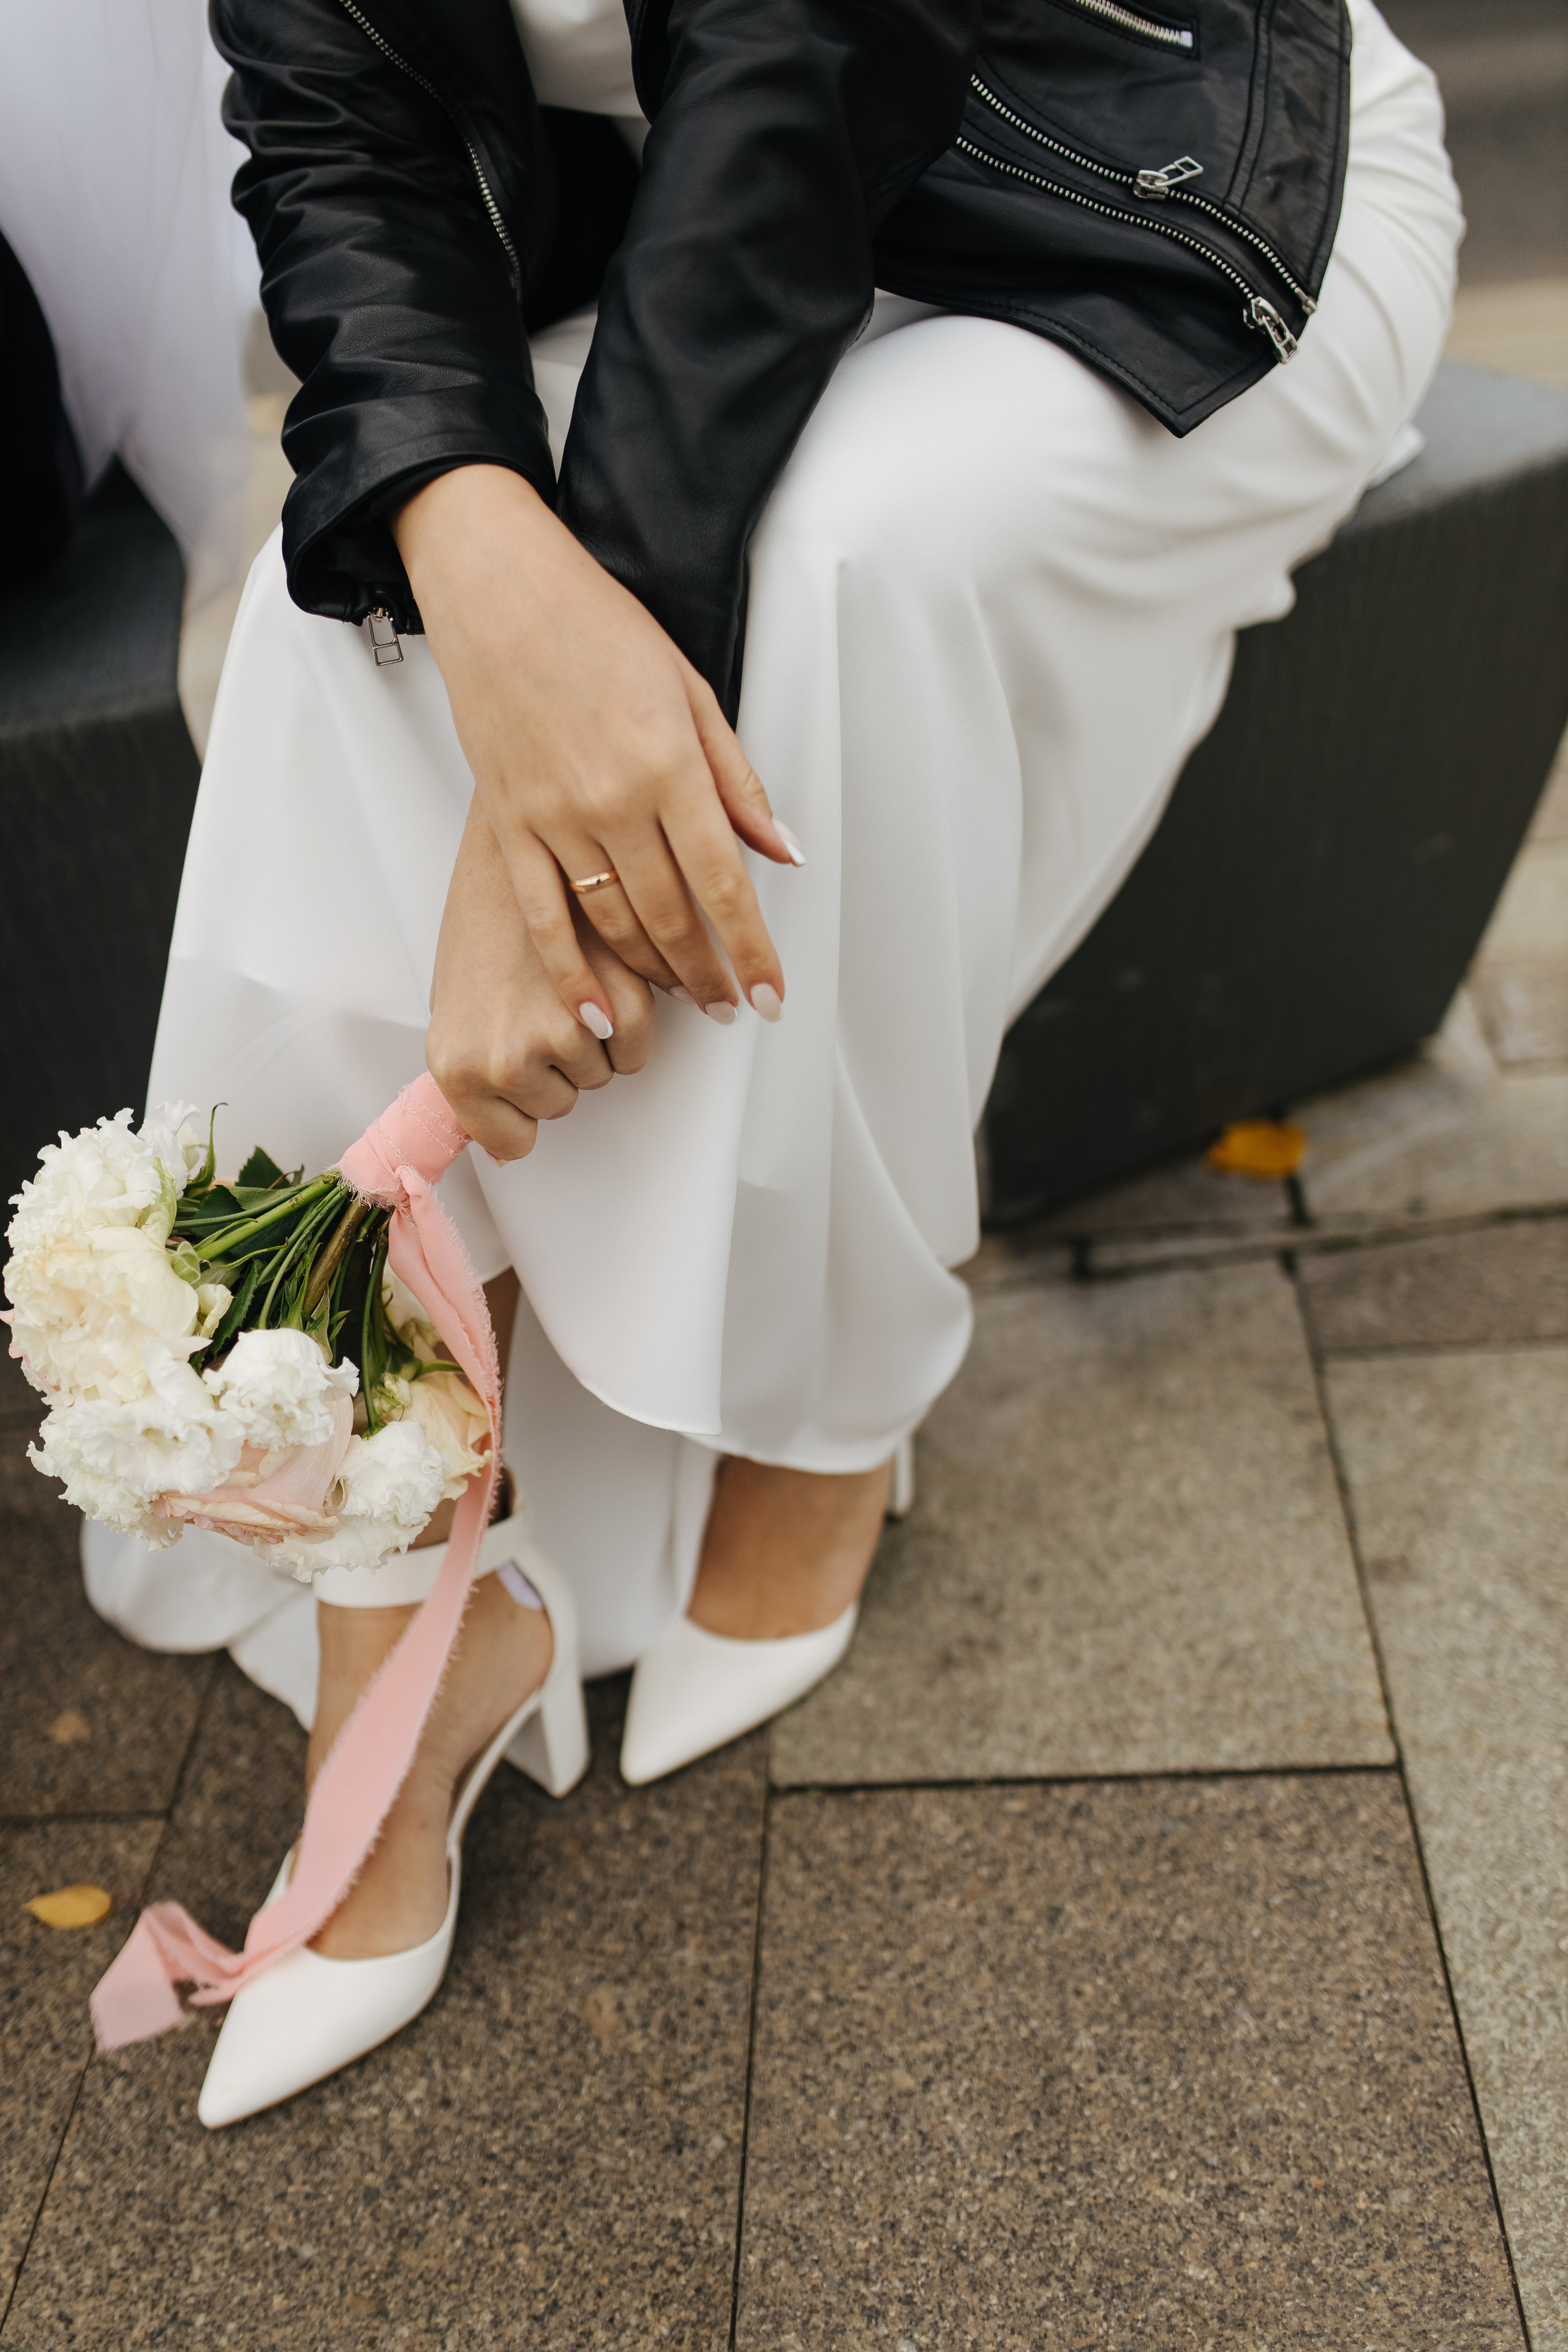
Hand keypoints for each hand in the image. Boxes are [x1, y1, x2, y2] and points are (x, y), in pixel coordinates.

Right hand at [395, 464, 801, 1036]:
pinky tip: (597, 1012)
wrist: (500, 592)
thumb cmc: (599, 629)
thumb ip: (737, 781)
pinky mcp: (509, 825)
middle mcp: (613, 802)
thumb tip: (783, 850)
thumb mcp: (692, 691)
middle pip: (673, 917)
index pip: (725, 884)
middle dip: (709, 975)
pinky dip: (572, 974)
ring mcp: (555, 818)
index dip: (752, 950)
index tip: (771, 994)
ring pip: (614, 925)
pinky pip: (543, 919)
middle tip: (732, 1005)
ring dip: (654, 975)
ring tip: (683, 998)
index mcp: (669, 765)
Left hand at [427, 794, 654, 1161]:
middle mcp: (504, 1061)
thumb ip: (477, 1069)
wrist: (514, 844)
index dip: (524, 1109)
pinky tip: (601, 976)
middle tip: (543, 1001)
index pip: (509, 1142)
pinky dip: (633, 1021)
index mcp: (456, 1066)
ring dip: (598, 1039)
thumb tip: (508, 1138)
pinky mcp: (614, 1004)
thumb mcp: (458, 1002)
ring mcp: (559, 1037)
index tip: (527, 1076)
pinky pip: (638, 1048)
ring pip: (602, 1076)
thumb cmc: (484, 916)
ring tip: (570, 980)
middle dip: (560, 1064)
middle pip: (561, 1104)